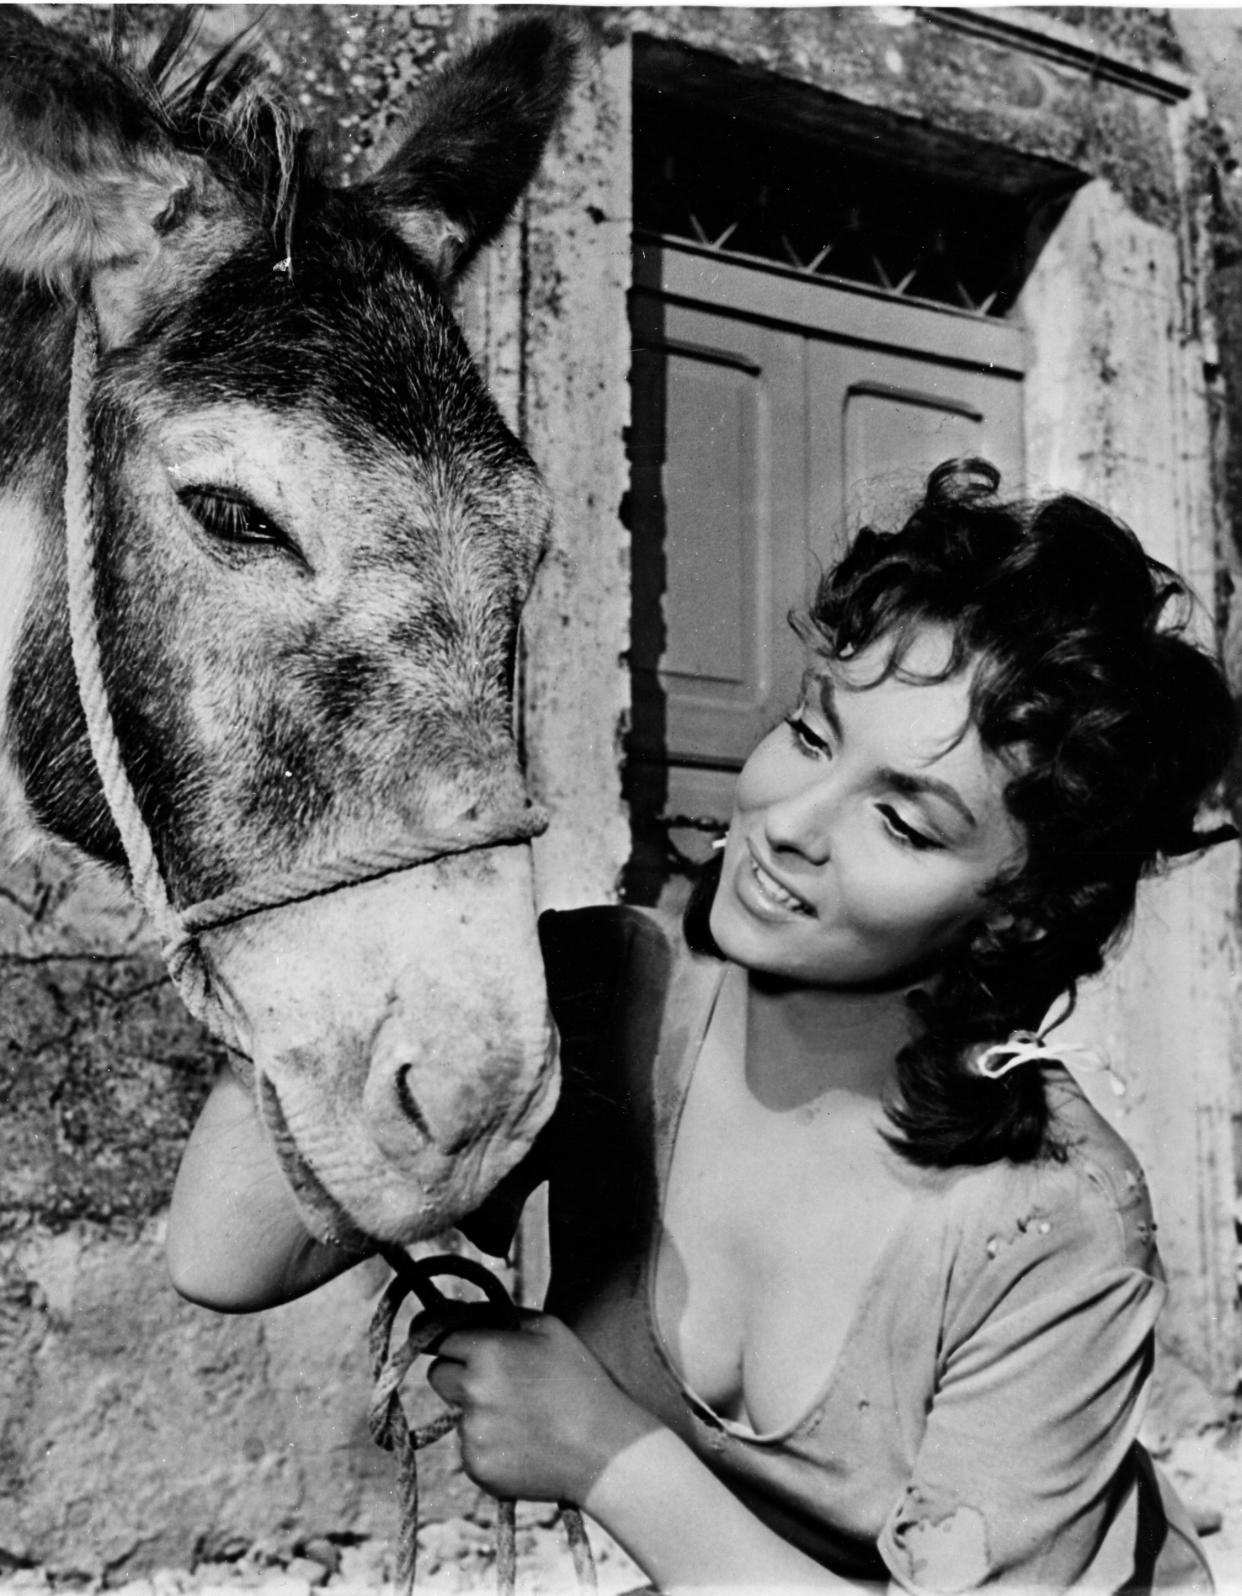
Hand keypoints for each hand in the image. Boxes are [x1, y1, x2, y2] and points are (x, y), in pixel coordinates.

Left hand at [426, 1311, 657, 1501]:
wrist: (605, 1451)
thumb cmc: (581, 1381)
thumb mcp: (548, 1328)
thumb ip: (498, 1315)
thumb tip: (458, 1311)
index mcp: (487, 1351)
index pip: (437, 1337)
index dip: (445, 1339)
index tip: (437, 1340)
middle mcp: (472, 1392)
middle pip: (437, 1376)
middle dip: (458, 1374)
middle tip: (496, 1382)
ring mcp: (472, 1433)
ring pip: (456, 1414)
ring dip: (478, 1413)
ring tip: (524, 1419)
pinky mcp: (477, 1468)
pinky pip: (469, 1448)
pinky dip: (488, 1446)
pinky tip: (523, 1444)